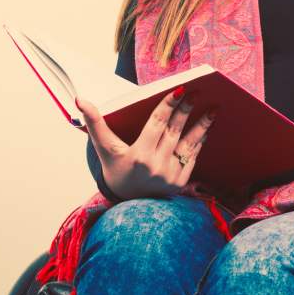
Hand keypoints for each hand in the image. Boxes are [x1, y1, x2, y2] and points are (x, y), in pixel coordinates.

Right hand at [75, 87, 216, 199]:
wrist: (126, 204)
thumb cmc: (115, 169)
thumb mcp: (103, 148)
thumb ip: (94, 123)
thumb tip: (80, 100)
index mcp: (138, 156)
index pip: (157, 124)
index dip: (168, 105)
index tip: (179, 90)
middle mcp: (156, 166)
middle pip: (174, 131)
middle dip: (186, 110)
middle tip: (196, 92)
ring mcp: (170, 176)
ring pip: (189, 144)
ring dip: (202, 125)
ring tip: (212, 109)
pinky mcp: (180, 183)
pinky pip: (192, 158)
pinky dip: (199, 142)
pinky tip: (205, 128)